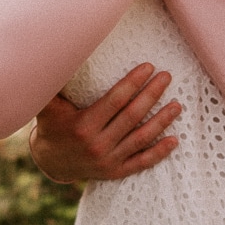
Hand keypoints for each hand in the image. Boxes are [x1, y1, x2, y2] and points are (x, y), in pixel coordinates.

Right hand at [28, 63, 181, 182]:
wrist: (51, 162)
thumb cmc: (52, 125)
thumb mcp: (47, 104)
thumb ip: (52, 83)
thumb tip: (59, 53)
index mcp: (83, 125)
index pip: (115, 99)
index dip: (133, 82)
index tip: (149, 67)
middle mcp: (97, 144)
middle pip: (132, 116)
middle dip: (152, 94)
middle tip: (167, 76)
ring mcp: (108, 160)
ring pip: (141, 138)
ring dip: (162, 121)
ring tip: (177, 104)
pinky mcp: (115, 172)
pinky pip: (142, 162)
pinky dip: (159, 152)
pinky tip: (175, 139)